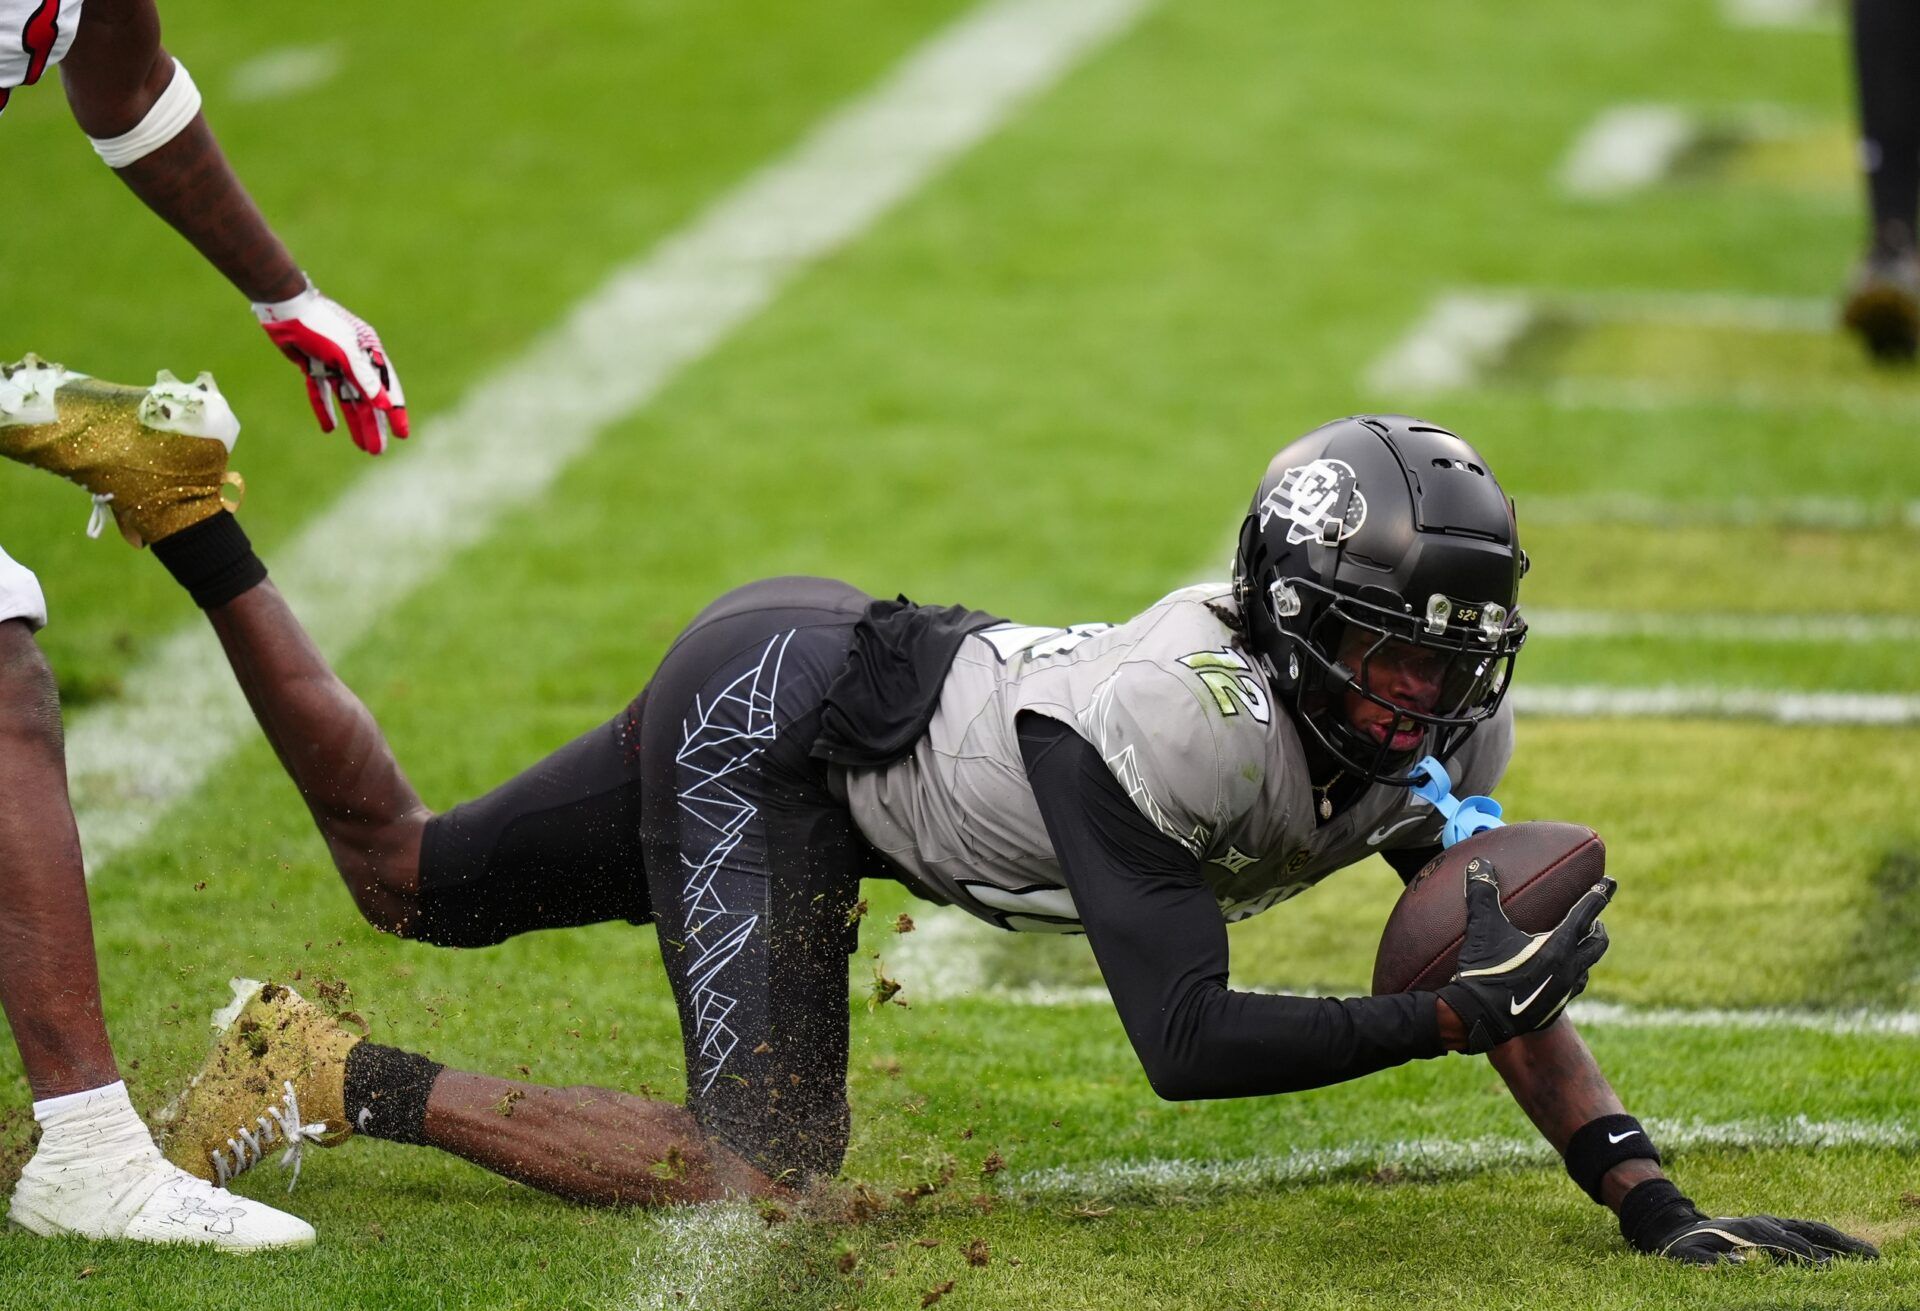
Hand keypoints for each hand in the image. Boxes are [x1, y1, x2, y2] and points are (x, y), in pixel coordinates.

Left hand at [253, 281, 407, 453]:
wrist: (284, 307)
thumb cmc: (320, 325)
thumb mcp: (346, 353)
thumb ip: (365, 379)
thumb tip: (384, 405)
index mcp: (369, 353)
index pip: (386, 388)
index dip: (395, 413)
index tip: (402, 434)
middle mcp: (354, 360)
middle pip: (367, 399)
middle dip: (374, 425)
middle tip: (378, 451)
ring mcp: (333, 363)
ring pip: (346, 400)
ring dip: (354, 422)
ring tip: (362, 447)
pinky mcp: (313, 365)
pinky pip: (321, 392)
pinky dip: (325, 409)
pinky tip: (329, 429)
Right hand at [1436, 857, 1611, 1052]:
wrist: (1478, 1018)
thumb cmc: (1483, 970)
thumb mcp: (1483, 928)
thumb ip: (1483, 894)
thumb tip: (1479, 864)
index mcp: (1558, 945)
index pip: (1586, 913)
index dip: (1599, 894)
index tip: (1610, 882)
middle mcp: (1569, 967)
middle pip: (1598, 942)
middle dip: (1598, 927)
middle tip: (1594, 918)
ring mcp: (1564, 990)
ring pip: (1588, 966)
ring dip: (1587, 952)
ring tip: (1580, 945)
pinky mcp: (1555, 1007)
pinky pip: (1575, 986)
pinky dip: (1575, 974)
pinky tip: (1564, 974)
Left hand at [1650, 1212, 1879, 1264]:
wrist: (1679, 1226)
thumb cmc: (1685, 1248)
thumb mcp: (1688, 1258)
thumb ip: (1709, 1263)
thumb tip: (1738, 1265)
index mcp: (1746, 1232)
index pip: (1783, 1246)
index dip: (1804, 1257)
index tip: (1825, 1268)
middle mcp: (1763, 1223)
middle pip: (1805, 1238)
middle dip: (1832, 1251)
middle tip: (1864, 1264)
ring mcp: (1771, 1221)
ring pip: (1813, 1230)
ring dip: (1842, 1241)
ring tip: (1871, 1254)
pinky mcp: (1776, 1224)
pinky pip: (1808, 1228)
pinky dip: (1831, 1235)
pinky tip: (1852, 1246)